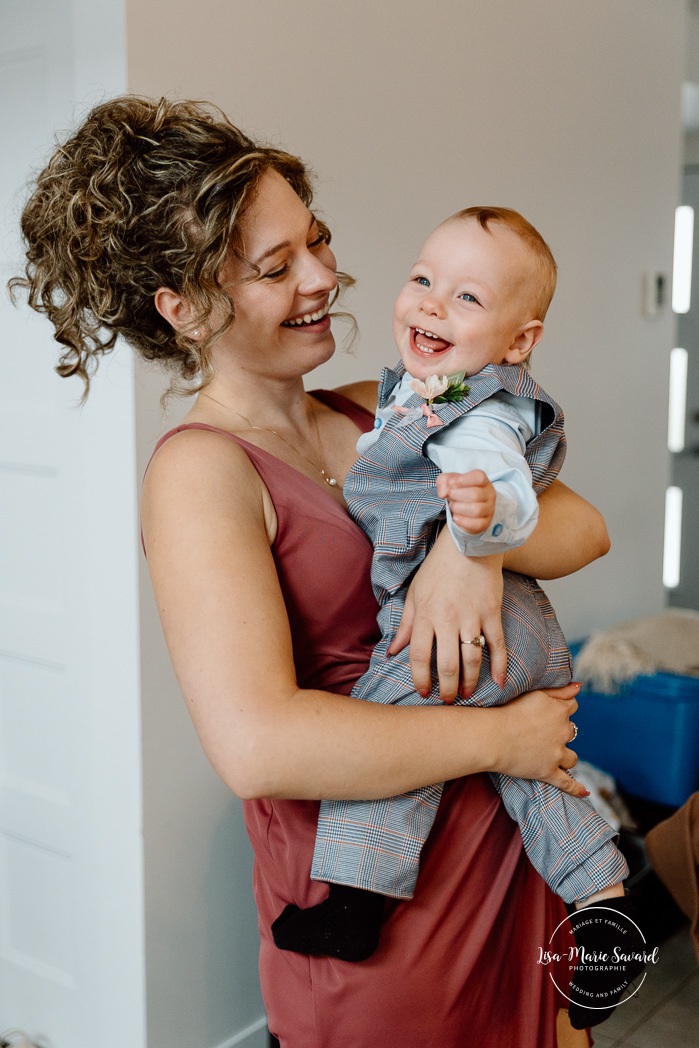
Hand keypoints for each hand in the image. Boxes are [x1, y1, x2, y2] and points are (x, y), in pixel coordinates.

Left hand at [389, 529, 506, 702]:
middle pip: (447, 663)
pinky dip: (500, 665)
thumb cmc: (438, 568)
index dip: (420, 678)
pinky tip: (499, 682)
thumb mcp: (415, 593)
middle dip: (447, 687)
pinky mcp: (492, 613)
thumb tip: (392, 651)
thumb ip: (406, 625)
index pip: (420, 655)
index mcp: (426, 614)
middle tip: (448, 701)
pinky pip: (497, 644)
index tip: (423, 692)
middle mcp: (448, 619)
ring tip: (467, 694)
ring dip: (470, 681)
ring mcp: (472, 617)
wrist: (469, 544)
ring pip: (472, 659)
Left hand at [436, 470, 495, 534]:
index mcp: (483, 481)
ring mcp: (489, 509)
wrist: (463, 511)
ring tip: (453, 506)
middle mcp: (489, 494)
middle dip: (456, 495)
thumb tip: (443, 493)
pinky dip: (462, 521)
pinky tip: (456, 517)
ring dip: (458, 508)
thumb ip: (444, 481)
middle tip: (450, 496)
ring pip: (476, 510)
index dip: (463, 479)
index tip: (451, 483)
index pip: (479, 477)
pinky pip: (476, 524)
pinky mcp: (485, 523)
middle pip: (475, 494)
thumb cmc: (459, 493)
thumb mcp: (449, 482)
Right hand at [489, 683, 587, 796]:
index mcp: (559, 711)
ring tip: (554, 756)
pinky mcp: (548, 772)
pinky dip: (576, 788)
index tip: (551, 711)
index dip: (562, 708)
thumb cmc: (507, 711)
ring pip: (572, 757)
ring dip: (565, 756)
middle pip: (571, 731)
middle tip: (541, 732)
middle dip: (561, 731)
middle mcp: (562, 732)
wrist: (491, 736)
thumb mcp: (535, 693)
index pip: (572, 706)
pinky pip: (566, 782)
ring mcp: (556, 754)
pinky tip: (584, 793)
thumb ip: (559, 690)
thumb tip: (579, 686)